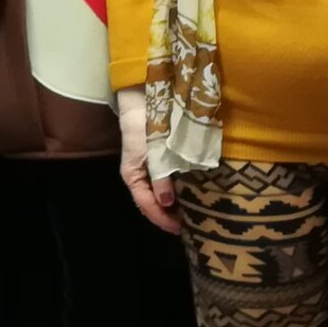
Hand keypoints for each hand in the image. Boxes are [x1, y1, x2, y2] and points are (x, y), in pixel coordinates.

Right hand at [115, 87, 180, 233]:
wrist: (145, 97)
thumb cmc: (144, 123)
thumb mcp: (150, 151)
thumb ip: (159, 176)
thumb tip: (168, 202)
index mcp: (133, 177)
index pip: (146, 206)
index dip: (162, 220)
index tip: (180, 229)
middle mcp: (142, 177)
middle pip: (154, 205)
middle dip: (170, 217)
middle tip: (192, 226)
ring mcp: (153, 169)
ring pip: (163, 196)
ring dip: (177, 206)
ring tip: (195, 214)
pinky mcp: (164, 160)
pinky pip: (171, 182)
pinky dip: (181, 192)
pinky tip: (193, 194)